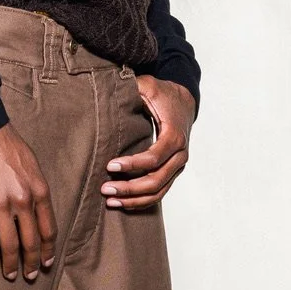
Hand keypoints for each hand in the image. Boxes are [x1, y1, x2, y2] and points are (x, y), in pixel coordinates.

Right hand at [0, 126, 57, 281]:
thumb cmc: (6, 143)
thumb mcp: (31, 165)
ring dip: (10, 264)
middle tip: (31, 275)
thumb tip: (32, 211)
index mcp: (39, 190)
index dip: (48, 249)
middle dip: (33, 262)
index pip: (49, 229)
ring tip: (10, 274)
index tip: (48, 262)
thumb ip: (34, 189)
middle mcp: (22, 201)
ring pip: (8, 244)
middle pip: (31, 241)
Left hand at [101, 76, 195, 210]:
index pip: (154, 158)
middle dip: (129, 188)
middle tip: (105, 188)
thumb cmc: (163, 95)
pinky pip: (159, 193)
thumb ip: (132, 88)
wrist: (185, 102)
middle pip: (156, 180)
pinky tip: (122, 203)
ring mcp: (178, 166)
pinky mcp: (172, 172)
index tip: (110, 165)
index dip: (132, 165)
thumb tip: (109, 89)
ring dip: (134, 199)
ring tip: (110, 200)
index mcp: (174, 136)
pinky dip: (141, 201)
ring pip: (158, 192)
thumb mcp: (148, 86)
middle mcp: (180, 155)